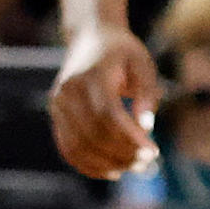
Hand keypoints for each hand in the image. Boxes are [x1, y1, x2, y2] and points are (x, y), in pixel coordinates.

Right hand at [48, 26, 161, 180]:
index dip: (130, 138)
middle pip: (94, 134)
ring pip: (80, 146)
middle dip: (123, 154)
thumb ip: (147, 93)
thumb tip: (145, 126)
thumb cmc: (122, 53)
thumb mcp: (143, 64)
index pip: (108, 115)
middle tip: (148, 162)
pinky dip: (89, 165)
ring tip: (134, 167)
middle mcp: (68, 90)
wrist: (90, 38)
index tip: (153, 151)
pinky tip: (112, 171)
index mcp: (91, 74)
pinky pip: (68, 148)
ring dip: (109, 163)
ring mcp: (58, 103)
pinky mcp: (56, 115)